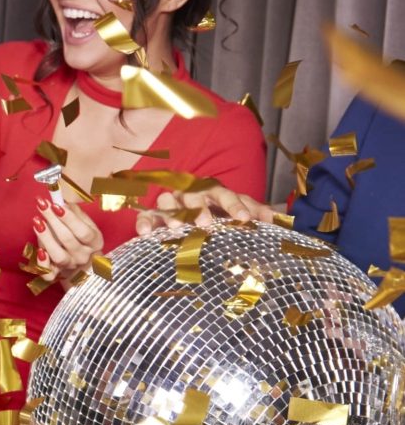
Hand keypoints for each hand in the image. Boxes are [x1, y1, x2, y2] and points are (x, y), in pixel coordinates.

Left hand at [33, 195, 102, 286]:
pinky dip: (43, 264)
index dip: (69, 218)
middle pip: (68, 240)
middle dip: (53, 220)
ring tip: (37, 222)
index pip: (83, 231)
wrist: (81, 264)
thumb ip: (75, 212)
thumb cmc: (80, 238)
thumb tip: (61, 200)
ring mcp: (70, 266)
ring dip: (46, 238)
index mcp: (94, 242)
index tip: (56, 204)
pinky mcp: (56, 274)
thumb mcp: (85, 224)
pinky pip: (49, 274)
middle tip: (42, 205)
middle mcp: (83, 256)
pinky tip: (39, 251)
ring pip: (58, 256)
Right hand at [135, 185, 272, 237]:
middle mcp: (191, 192)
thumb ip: (255, 211)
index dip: (235, 205)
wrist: (188, 211)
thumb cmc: (217, 210)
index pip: (226, 195)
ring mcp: (170, 201)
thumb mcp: (237, 208)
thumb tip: (278, 218)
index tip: (244, 219)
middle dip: (199, 208)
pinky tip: (146, 233)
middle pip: (194, 195)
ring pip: (168, 201)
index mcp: (214, 191)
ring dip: (172, 213)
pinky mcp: (153, 213)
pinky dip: (145, 222)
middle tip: (205, 223)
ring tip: (176, 228)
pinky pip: (146, 215)